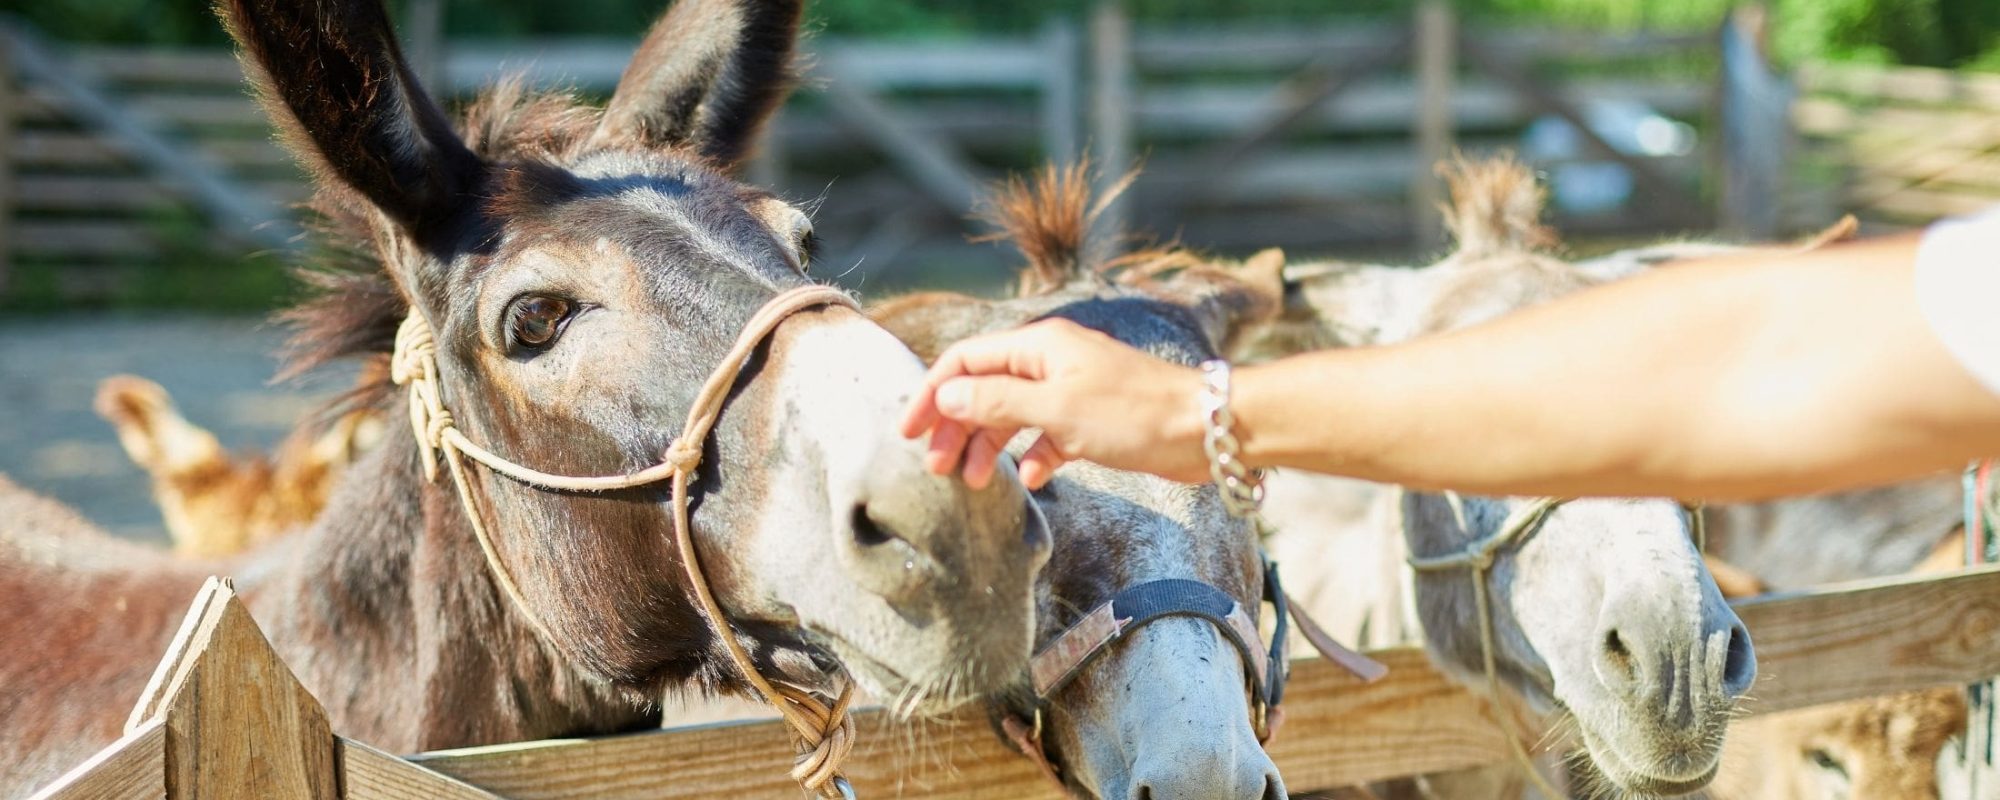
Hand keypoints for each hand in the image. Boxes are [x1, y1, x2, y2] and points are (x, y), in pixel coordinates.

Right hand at [899, 318, 1208, 489]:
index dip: (933, 393)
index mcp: (1039, 346)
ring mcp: (1072, 391)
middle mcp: (1052, 363)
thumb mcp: (1058, 409)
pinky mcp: (1093, 420)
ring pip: (1013, 415)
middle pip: (985, 390)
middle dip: (956, 426)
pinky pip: (1048, 436)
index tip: (910, 431)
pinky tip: (1031, 479)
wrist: (1205, 428)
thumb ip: (998, 402)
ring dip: (989, 446)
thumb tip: (948, 396)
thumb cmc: (1135, 412)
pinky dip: (1033, 456)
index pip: (966, 361)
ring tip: (972, 482)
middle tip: (937, 468)